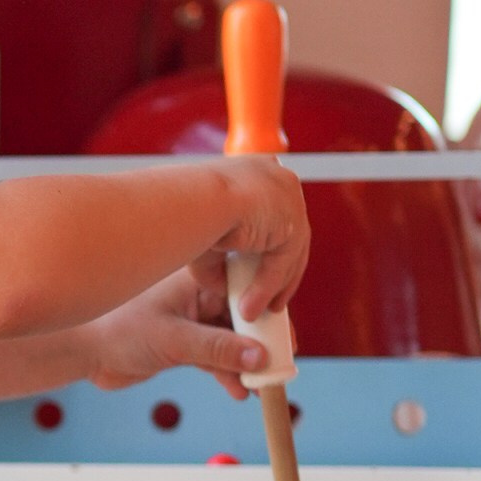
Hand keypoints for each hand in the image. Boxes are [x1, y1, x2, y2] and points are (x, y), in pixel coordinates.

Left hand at [84, 267, 271, 402]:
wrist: (82, 350)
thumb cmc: (116, 330)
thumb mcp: (173, 340)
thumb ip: (217, 350)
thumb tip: (260, 357)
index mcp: (198, 278)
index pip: (246, 292)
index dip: (268, 316)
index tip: (285, 343)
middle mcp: (198, 294)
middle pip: (244, 317)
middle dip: (262, 344)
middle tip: (279, 370)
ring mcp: (192, 318)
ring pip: (232, 340)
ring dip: (246, 363)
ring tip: (260, 387)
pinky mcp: (184, 343)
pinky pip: (217, 356)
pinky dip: (228, 372)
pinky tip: (238, 391)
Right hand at [214, 156, 309, 322]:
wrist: (198, 199)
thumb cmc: (187, 206)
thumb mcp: (203, 235)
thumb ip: (217, 260)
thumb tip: (223, 286)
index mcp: (256, 170)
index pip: (269, 211)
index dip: (263, 245)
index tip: (255, 268)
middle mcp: (277, 179)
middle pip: (285, 233)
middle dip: (273, 271)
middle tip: (261, 296)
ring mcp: (289, 198)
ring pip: (288, 251)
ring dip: (271, 285)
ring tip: (254, 310)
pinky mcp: (293, 222)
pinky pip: (283, 262)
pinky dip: (267, 287)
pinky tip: (253, 305)